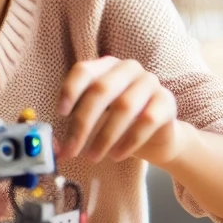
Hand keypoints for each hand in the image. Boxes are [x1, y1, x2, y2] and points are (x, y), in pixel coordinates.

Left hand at [58, 56, 178, 165]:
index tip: (60, 114)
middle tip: (72, 149)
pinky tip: (116, 155)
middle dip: (83, 122)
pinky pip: (147, 120)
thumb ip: (73, 128)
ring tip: (92, 156)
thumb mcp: (93, 120)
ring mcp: (150, 82)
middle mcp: (128, 68)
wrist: (156, 137)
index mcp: (105, 66)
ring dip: (104, 136)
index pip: (83, 70)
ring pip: (124, 106)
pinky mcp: (167, 101)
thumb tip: (56, 149)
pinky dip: (129, 141)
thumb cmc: (116, 123)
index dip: (70, 91)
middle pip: (101, 89)